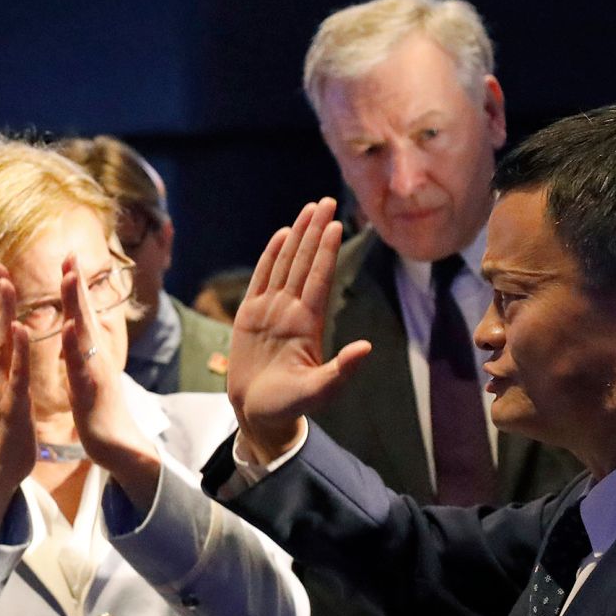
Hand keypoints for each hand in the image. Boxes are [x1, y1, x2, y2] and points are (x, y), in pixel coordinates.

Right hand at [0, 261, 36, 535]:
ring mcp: (2, 389)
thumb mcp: (9, 392)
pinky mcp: (15, 405)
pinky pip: (17, 374)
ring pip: (3, 345)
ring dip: (4, 313)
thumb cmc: (9, 430)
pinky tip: (18, 329)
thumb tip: (8, 347)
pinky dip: (17, 351)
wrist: (0, 470)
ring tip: (6, 286)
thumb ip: (8, 369)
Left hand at [61, 251, 159, 513]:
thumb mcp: (91, 375)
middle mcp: (96, 357)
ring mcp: (95, 373)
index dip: (76, 286)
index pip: (82, 313)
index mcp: (91, 354)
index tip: (68, 256)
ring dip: (77, 304)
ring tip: (69, 278)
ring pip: (84, 334)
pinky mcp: (90, 394)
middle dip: (77, 284)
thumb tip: (81, 330)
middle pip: (86, 315)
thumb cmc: (101, 411)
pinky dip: (74, 347)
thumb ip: (85, 352)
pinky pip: (80, 367)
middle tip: (70, 254)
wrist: (118, 448)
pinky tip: (68, 328)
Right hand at [228, 199, 372, 462]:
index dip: (325, 250)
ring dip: (296, 237)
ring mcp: (270, 311)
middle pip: (304, 262)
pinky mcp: (249, 316)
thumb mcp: (319, 392)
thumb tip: (367, 348)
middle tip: (326, 201)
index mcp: (307, 324)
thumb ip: (341, 371)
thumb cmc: (289, 406)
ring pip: (285, 265)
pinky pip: (261, 279)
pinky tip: (280, 236)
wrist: (259, 414)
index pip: (318, 278)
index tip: (335, 224)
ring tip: (308, 209)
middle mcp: (291, 311)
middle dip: (315, 232)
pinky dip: (269, 257)